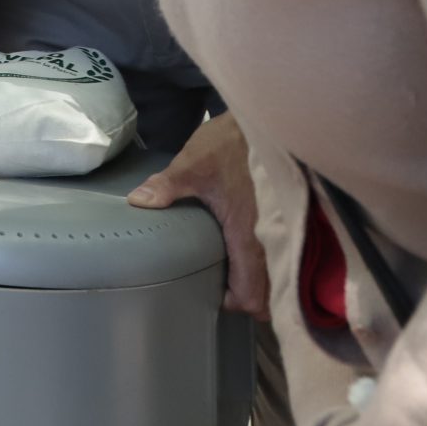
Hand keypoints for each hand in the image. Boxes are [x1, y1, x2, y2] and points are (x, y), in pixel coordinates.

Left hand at [130, 110, 269, 315]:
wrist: (267, 122)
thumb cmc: (229, 144)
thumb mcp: (192, 165)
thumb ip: (166, 187)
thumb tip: (138, 202)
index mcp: (247, 235)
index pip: (251, 293)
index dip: (235, 303)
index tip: (216, 294)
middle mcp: (272, 239)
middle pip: (271, 293)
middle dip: (252, 297)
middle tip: (226, 285)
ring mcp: (284, 230)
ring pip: (281, 276)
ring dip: (264, 280)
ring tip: (237, 270)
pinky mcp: (289, 218)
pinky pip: (286, 255)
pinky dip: (274, 262)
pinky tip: (253, 251)